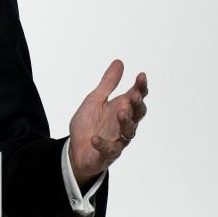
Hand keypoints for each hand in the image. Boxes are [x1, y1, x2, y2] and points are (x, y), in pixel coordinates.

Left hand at [68, 59, 147, 184]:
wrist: (76, 149)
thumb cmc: (89, 124)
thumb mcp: (95, 100)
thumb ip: (108, 84)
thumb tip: (119, 62)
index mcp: (121, 109)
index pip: (136, 97)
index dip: (140, 87)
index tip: (141, 75)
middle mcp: (123, 124)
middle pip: (137, 114)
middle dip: (137, 105)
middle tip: (134, 95)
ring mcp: (118, 140)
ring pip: (129, 132)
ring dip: (126, 122)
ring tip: (120, 112)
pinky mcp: (107, 154)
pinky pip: (109, 150)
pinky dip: (103, 144)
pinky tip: (95, 139)